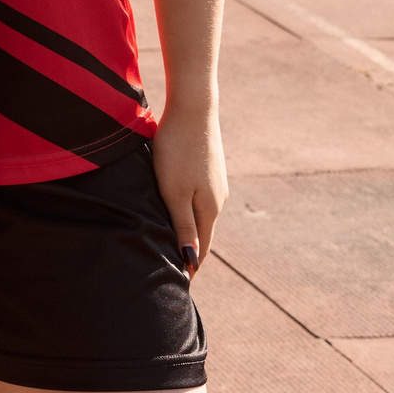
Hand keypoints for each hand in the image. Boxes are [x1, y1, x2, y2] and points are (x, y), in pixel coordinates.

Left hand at [151, 100, 225, 273]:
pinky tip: (181, 210)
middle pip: (203, 233)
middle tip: (177, 271)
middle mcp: (217, 199)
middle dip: (191, 252)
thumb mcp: (175, 192)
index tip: (178, 283)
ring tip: (177, 245)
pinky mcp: (209, 168)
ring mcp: (215, 182)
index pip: (201, 247)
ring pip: (201, 214)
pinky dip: (190, 210)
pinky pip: (199, 197)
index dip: (190, 265)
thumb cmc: (177, 152)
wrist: (193, 109)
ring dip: (190, 230)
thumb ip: (183, 225)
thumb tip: (191, 260)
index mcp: (209, 209)